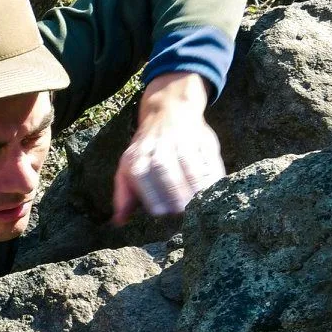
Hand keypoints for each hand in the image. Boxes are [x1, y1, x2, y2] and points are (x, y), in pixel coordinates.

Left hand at [112, 71, 223, 223]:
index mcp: (138, 158)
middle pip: (167, 175)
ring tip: (199, 204)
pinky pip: (209, 162)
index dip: (155, 201)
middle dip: (176, 196)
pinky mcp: (203, 141)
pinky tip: (213, 190)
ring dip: (195, 190)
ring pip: (190, 170)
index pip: (144, 182)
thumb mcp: (127, 166)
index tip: (163, 214)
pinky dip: (212, 178)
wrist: (168, 110)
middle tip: (183, 212)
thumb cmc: (146, 149)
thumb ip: (124, 194)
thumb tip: (119, 222)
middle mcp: (159, 149)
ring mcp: (183, 143)